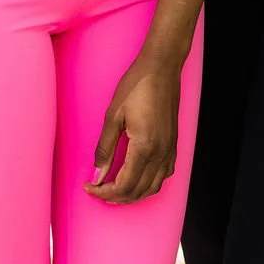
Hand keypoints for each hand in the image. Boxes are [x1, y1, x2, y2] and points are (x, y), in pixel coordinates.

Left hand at [83, 52, 181, 205]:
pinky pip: (164, 175)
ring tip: (114, 189)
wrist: (162, 66)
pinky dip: (149, 184)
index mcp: (144, 146)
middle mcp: (160, 152)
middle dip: (115, 197)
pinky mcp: (174, 143)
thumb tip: (97, 175)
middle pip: (138, 191)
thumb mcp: (114, 115)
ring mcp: (170, 149)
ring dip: (133, 194)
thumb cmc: (137, 85)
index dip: (104, 193)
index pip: (124, 185)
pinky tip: (138, 177)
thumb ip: (105, 148)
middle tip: (98, 190)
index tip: (89, 187)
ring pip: (153, 187)